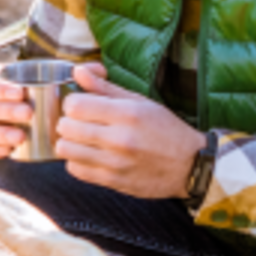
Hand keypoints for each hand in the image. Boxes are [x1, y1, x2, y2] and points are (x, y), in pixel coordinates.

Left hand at [53, 63, 204, 198]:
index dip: (73, 102)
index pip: (75, 105)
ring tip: (82, 139)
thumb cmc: (166, 130)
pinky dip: (76, 161)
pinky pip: (75, 170)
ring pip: (65, 150)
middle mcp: (119, 140)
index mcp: (127, 114)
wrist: (190, 166)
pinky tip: (89, 155)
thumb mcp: (140, 101)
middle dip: (68, 121)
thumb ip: (105, 87)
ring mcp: (115, 164)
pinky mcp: (113, 182)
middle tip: (80, 122)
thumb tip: (78, 72)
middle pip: (66, 127)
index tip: (81, 104)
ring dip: (69, 142)